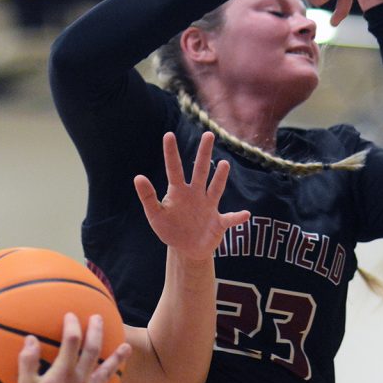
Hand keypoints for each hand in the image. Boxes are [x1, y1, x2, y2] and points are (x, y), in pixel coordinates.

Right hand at [16, 314, 127, 382]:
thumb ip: (28, 361)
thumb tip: (30, 339)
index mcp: (64, 371)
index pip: (72, 341)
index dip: (72, 325)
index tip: (71, 315)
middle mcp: (80, 379)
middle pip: (93, 350)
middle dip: (97, 331)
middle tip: (99, 318)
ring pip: (107, 372)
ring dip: (117, 359)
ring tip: (127, 348)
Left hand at [134, 132, 250, 261]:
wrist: (186, 249)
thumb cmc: (170, 229)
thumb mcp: (155, 215)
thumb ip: (148, 197)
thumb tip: (138, 177)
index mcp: (178, 191)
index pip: (174, 168)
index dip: (171, 153)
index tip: (168, 134)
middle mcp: (196, 193)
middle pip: (200, 170)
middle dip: (204, 153)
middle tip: (208, 134)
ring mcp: (209, 206)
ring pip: (215, 188)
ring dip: (220, 177)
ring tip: (224, 164)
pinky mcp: (219, 222)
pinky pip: (230, 218)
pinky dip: (237, 217)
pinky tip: (244, 214)